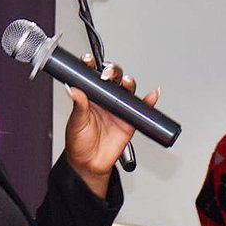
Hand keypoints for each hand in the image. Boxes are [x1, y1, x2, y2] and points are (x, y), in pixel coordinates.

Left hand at [63, 56, 159, 197]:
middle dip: (112, 71)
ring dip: (129, 82)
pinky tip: (152, 95)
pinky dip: (149, 100)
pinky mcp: (129, 120)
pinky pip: (142, 108)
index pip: (91, 75)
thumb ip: (78, 105)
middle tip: (107, 75)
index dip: (90, 65)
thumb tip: (73, 89)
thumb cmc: (79, 143)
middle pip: (113, 77)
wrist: (90, 164)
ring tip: (127, 82)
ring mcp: (118, 108)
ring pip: (127, 89)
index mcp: (90, 96)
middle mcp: (105, 99)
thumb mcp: (76, 122)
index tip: (88, 61)